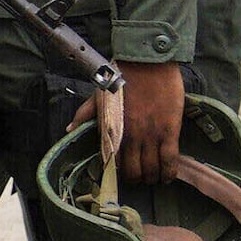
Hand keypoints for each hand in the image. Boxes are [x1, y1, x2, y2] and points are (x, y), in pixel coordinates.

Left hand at [94, 59, 182, 187]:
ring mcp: (151, 134)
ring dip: (153, 178)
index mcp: (112, 129)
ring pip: (152, 169)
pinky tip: (169, 176)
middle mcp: (130, 136)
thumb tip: (69, 129)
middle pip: (134, 171)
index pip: (112, 161)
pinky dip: (169, 172)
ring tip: (155, 178)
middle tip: (141, 178)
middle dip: (137, 179)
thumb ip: (85, 114)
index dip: (117, 173)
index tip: (122, 174)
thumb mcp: (98, 95)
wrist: (148, 61)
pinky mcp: (169, 130)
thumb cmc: (122, 75)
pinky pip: (170, 159)